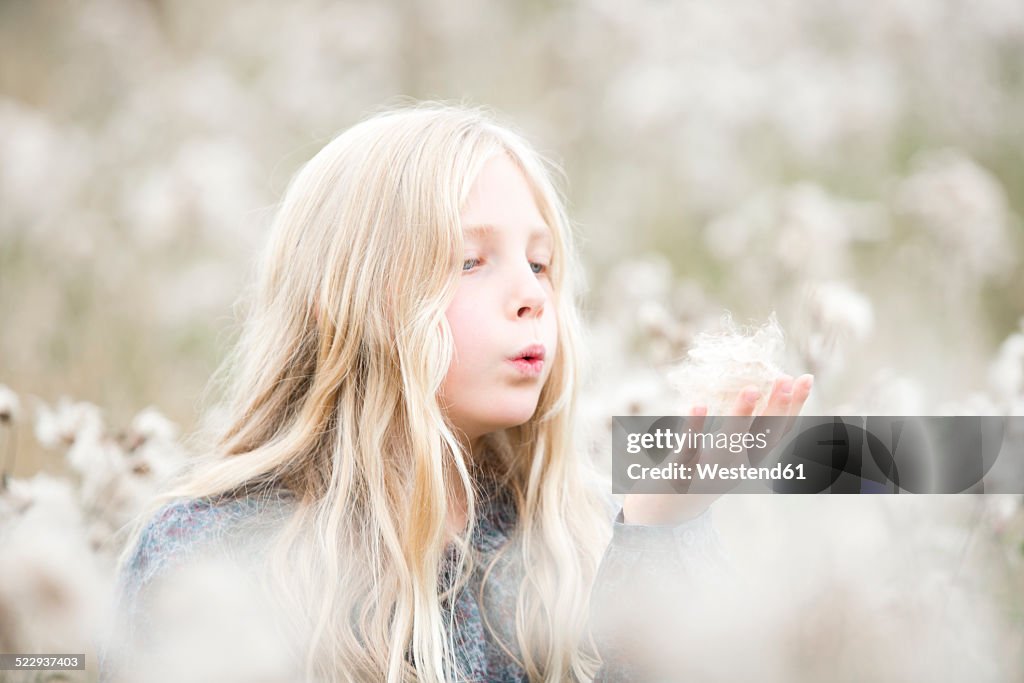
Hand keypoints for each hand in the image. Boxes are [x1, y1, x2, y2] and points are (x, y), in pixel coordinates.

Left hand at [621, 373, 813, 525]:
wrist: (668, 510)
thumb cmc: (702, 471)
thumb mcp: (730, 451)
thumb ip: (747, 428)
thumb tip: (760, 389)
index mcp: (750, 461)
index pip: (778, 431)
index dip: (793, 407)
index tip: (806, 378)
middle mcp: (736, 468)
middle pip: (761, 438)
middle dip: (776, 409)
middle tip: (786, 379)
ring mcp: (710, 471)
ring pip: (729, 444)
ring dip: (740, 417)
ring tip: (751, 388)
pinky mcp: (681, 472)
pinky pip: (689, 449)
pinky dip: (694, 429)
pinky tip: (698, 406)